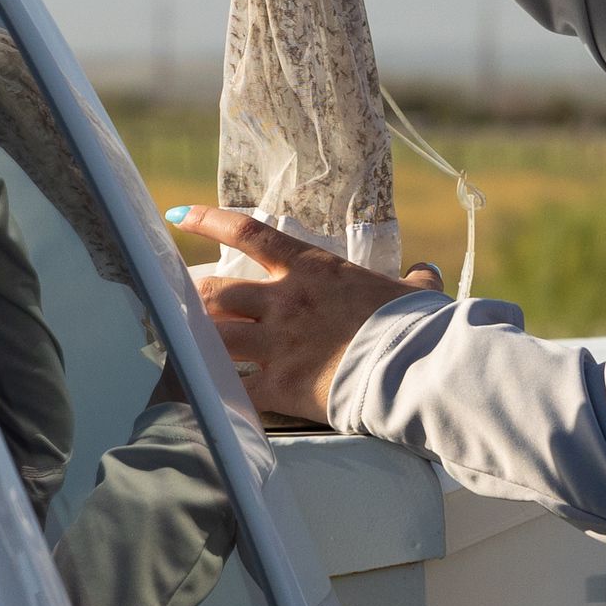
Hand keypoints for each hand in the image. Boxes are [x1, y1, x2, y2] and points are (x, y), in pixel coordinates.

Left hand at [178, 206, 443, 423]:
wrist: (413, 366)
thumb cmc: (414, 324)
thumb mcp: (415, 293)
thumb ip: (414, 280)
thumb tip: (426, 272)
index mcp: (312, 269)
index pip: (248, 234)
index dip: (208, 221)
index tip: (179, 216)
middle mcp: (284, 301)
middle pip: (217, 292)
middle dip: (195, 295)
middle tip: (182, 297)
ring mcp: (276, 343)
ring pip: (214, 335)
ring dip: (196, 337)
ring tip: (179, 340)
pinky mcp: (278, 385)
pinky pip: (233, 386)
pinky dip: (215, 387)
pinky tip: (199, 389)